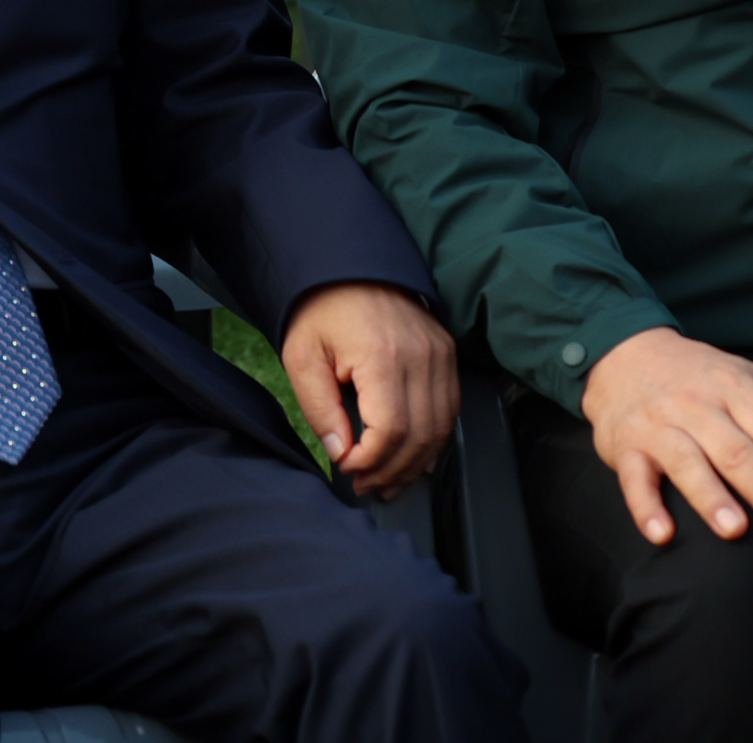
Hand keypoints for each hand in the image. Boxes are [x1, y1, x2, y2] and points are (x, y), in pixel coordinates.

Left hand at [279, 280, 457, 497]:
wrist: (350, 266)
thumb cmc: (322, 309)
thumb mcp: (302, 356)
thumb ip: (319, 409)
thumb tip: (340, 452)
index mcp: (384, 357)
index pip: (391, 430)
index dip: (371, 460)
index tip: (348, 468)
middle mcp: (422, 357)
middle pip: (420, 436)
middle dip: (393, 471)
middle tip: (367, 486)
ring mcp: (440, 355)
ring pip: (441, 429)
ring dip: (416, 463)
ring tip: (389, 481)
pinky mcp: (447, 354)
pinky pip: (450, 410)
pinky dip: (434, 440)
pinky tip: (415, 458)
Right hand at [583, 327, 752, 545]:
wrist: (623, 354)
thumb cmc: (699, 377)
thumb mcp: (750, 381)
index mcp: (733, 385)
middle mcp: (695, 403)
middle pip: (736, 450)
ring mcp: (657, 424)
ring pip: (686, 461)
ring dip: (711, 497)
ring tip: (735, 531)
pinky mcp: (624, 446)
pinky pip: (632, 478)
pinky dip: (645, 506)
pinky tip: (663, 534)